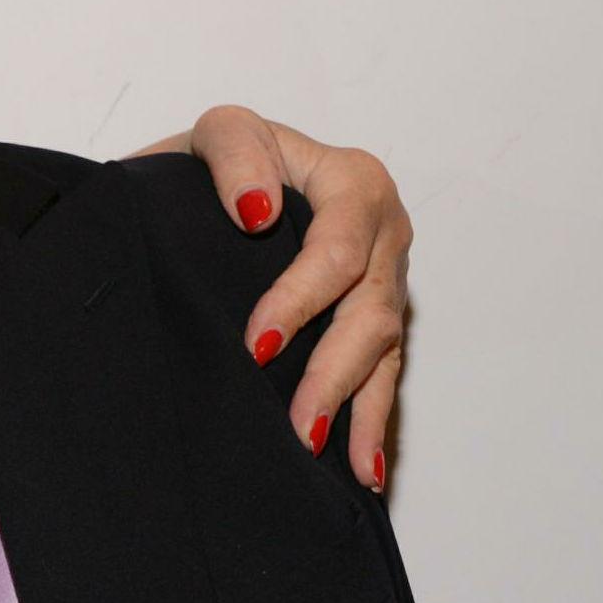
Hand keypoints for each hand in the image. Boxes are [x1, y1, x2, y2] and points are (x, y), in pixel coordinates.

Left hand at [139, 108, 412, 490]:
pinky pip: (382, 374)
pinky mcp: (375, 317)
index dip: (301, 299)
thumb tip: (254, 209)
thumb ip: (236, 154)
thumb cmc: (223, 158)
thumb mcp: (220, 133)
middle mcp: (383, 233)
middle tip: (298, 425)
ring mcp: (384, 280)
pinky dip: (371, 422)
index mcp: (353, 185)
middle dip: (333, 373)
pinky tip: (362, 469)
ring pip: (380, 351)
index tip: (257, 345)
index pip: (338, 250)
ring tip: (327, 457)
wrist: (218, 176)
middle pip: (369, 312)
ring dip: (355, 409)